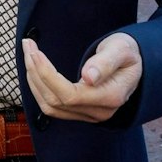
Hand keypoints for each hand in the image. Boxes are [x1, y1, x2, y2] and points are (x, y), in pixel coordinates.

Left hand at [22, 33, 141, 122]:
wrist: (134, 64)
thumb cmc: (127, 53)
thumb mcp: (121, 50)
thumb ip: (105, 62)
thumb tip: (88, 77)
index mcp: (111, 96)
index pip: (69, 95)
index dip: (47, 75)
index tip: (35, 52)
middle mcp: (99, 112)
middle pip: (56, 101)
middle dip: (36, 73)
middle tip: (28, 45)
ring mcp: (89, 115)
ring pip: (50, 106)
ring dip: (34, 81)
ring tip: (28, 54)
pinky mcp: (80, 112)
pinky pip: (53, 107)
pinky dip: (39, 88)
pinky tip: (34, 70)